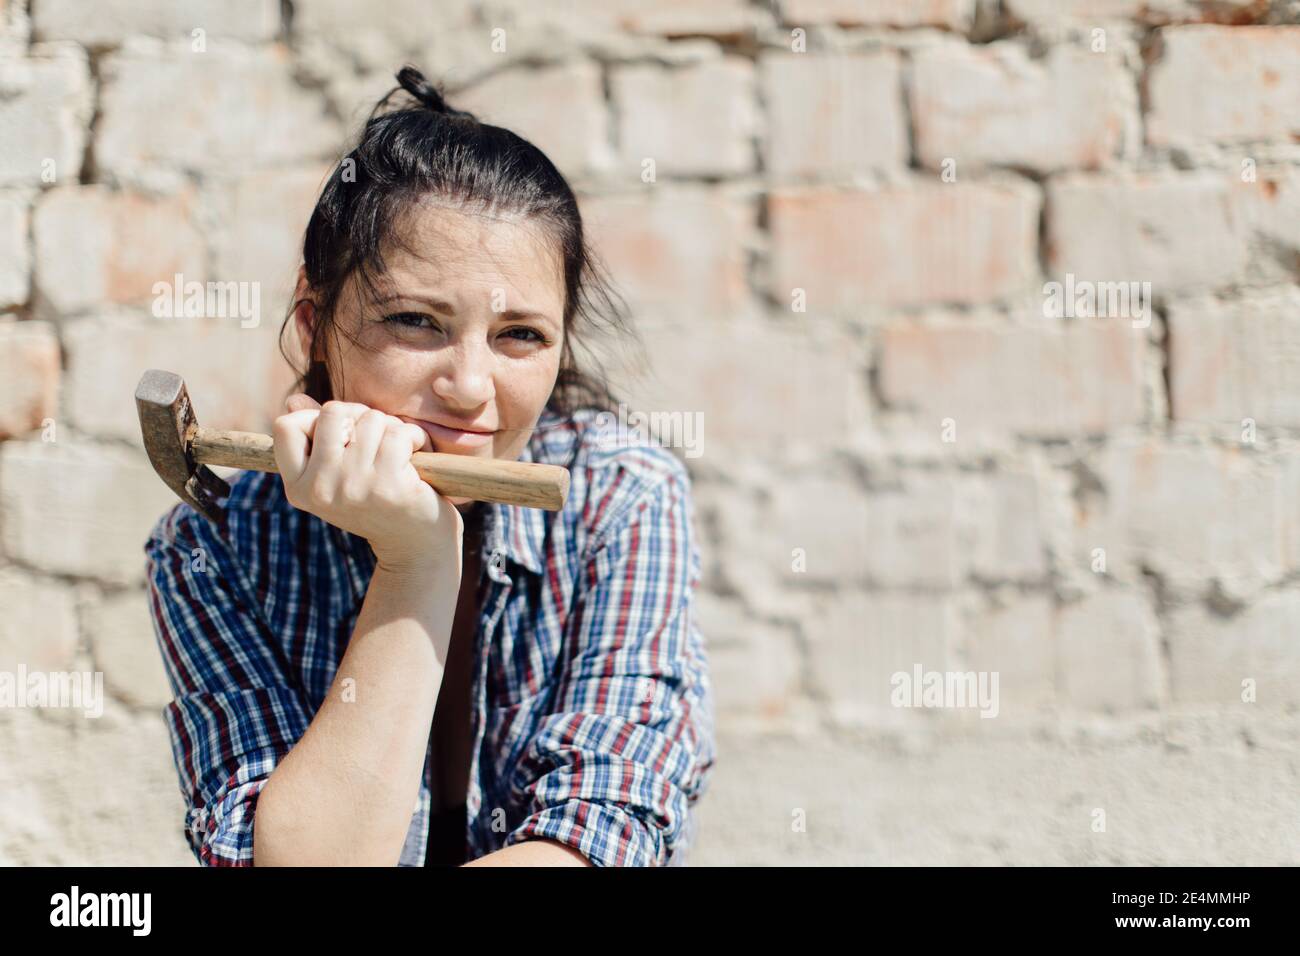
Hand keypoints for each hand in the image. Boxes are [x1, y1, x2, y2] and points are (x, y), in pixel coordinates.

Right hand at [272, 394, 463, 574]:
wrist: (416, 548)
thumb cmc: (377, 504)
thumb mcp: (338, 477)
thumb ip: (317, 438)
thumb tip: (293, 398)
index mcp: (298, 487)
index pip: (286, 426)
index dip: (315, 418)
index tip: (342, 435)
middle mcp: (320, 488)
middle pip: (333, 412)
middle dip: (361, 416)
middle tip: (377, 439)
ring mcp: (353, 486)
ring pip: (371, 419)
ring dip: (392, 428)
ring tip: (400, 453)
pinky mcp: (388, 484)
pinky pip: (399, 433)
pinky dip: (414, 437)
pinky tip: (417, 456)